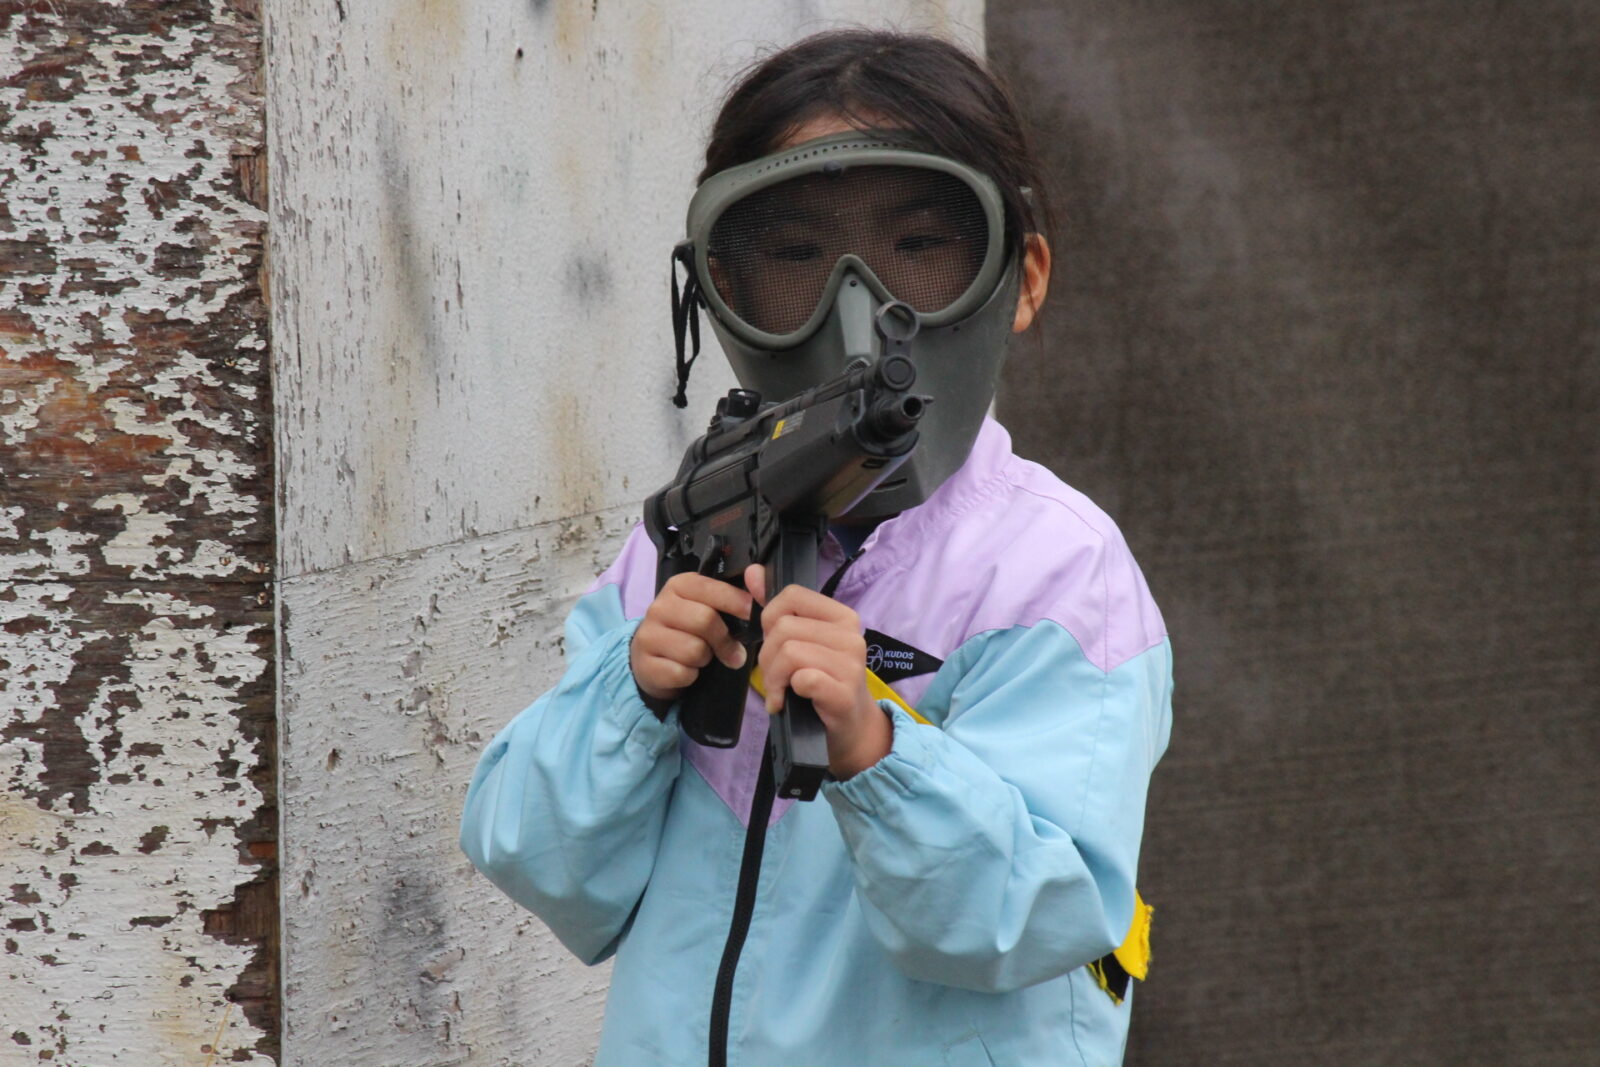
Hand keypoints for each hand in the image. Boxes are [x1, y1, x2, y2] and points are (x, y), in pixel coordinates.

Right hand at [630, 573, 752, 702]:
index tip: (751, 614)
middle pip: (705, 620)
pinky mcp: (646, 664)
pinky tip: (684, 670)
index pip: (711, 589)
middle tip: (733, 653)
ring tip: (700, 658)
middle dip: (724, 640)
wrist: (652, 659)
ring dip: (705, 660)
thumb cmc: (689, 631)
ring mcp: (649, 635)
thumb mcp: (709, 608)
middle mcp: (660, 606)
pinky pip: (681, 673)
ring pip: (694, 650)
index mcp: (679, 586)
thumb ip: (734, 595)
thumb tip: (759, 576)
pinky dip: (690, 676)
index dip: (736, 602)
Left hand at [745, 564, 890, 779]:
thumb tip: (753, 572)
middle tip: (774, 678)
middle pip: (784, 629)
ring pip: (788, 652)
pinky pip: (802, 678)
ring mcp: (851, 665)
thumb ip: (777, 608)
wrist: (849, 727)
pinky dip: (786, 692)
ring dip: (773, 678)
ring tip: (780, 691)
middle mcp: (851, 635)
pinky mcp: (844, 692)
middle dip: (767, 657)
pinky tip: (787, 703)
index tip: (774, 643)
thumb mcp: (801, 642)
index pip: (792, 596)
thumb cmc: (821, 682)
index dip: (770, 619)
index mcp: (841, 616)